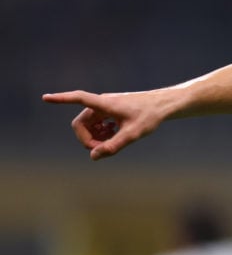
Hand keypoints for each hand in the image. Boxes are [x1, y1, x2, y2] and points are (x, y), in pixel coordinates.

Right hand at [42, 89, 166, 159]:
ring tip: (112, 141)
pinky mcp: (110, 110)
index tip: (45, 98)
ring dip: (95, 136)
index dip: (62, 99)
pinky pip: (96, 123)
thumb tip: (93, 156)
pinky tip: (114, 135)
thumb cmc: (150, 117)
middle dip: (87, 139)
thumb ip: (113, 146)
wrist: (163, 105)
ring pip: (88, 125)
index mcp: (105, 103)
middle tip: (102, 149)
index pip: (79, 98)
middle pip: (80, 123)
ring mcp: (105, 106)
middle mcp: (102, 103)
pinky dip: (101, 132)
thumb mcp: (133, 134)